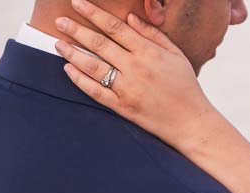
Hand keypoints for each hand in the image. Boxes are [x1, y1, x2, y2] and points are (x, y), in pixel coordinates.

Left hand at [53, 0, 214, 146]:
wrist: (191, 123)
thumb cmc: (186, 87)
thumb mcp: (176, 55)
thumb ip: (153, 35)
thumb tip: (130, 18)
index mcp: (149, 53)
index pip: (115, 28)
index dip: (94, 13)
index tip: (77, 3)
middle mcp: (136, 69)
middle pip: (100, 44)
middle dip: (76, 30)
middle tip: (60, 21)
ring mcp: (128, 89)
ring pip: (94, 67)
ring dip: (73, 53)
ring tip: (58, 43)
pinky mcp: (123, 108)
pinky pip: (96, 92)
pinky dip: (80, 80)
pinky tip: (68, 69)